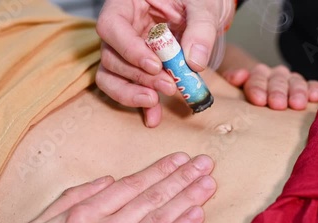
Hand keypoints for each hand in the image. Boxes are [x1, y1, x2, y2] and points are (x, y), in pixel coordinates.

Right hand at [3, 152, 215, 222]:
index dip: (159, 171)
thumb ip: (71, 198)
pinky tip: (196, 216)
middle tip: (203, 165)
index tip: (179, 159)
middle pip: (151, 199)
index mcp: (83, 214)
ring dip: (186, 198)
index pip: (131, 186)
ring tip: (206, 183)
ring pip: (158, 220)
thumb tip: (106, 179)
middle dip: (181, 179)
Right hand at [96, 0, 234, 126]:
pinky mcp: (138, 70)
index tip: (155, 66)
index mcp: (129, 3)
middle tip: (168, 86)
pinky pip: (131, 88)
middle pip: (111, 56)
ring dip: (133, 93)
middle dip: (138, 76)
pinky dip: (142, 105)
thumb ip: (200, 29)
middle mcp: (122, 28)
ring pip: (112, 76)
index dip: (128, 49)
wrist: (206, 10)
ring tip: (156, 102)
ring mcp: (126, 50)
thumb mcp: (204, 5)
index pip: (111, 26)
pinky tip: (154, 117)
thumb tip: (194, 62)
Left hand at [222, 64, 317, 109]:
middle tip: (277, 104)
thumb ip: (233, 78)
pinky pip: (313, 86)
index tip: (258, 100)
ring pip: (296, 82)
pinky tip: (316, 97)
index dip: (258, 88)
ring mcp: (292, 80)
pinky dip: (315, 89)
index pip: (257, 78)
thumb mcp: (234, 87)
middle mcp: (276, 75)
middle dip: (277, 92)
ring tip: (297, 104)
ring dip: (297, 92)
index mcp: (257, 74)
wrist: (261, 90)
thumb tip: (238, 76)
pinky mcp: (307, 87)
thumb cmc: (247, 95)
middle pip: (277, 81)